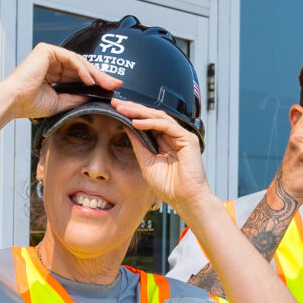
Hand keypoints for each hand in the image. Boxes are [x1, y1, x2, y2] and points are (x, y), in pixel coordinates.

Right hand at [0, 42, 104, 124]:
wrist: (13, 102)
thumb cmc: (29, 103)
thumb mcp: (59, 102)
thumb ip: (75, 98)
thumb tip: (91, 97)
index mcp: (52, 72)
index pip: (79, 74)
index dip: (96, 81)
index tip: (110, 88)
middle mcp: (51, 61)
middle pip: (81, 66)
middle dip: (100, 76)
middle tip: (115, 84)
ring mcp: (49, 54)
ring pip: (78, 61)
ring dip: (95, 73)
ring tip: (106, 83)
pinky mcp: (47, 50)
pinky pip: (71, 58)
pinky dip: (82, 69)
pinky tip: (90, 80)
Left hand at [109, 100, 208, 216]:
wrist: (185, 199)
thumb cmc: (169, 186)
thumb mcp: (146, 162)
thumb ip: (138, 145)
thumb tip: (127, 127)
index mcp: (163, 142)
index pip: (147, 122)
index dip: (131, 115)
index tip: (115, 110)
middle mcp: (172, 136)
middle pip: (152, 116)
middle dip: (133, 108)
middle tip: (117, 103)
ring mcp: (181, 136)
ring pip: (159, 117)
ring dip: (140, 112)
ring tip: (124, 109)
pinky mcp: (187, 139)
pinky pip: (167, 126)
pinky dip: (151, 122)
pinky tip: (137, 122)